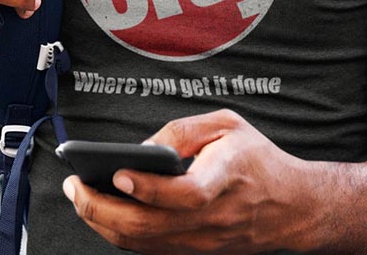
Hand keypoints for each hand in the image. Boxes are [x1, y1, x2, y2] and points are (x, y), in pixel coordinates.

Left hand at [62, 110, 314, 253]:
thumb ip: (184, 131)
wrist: (292, 206)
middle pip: (150, 227)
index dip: (149, 188)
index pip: (185, 194)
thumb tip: (142, 148)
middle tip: (75, 184)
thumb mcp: (227, 124)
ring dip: (103, 222)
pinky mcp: (194, 252)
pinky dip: (120, 234)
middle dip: (102, 208)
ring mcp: (202, 243)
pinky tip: (102, 211)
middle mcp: (211, 219)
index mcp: (225, 180)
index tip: (119, 171)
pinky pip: (149, 249)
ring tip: (79, 195)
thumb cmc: (258, 158)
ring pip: (142, 243)